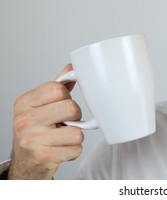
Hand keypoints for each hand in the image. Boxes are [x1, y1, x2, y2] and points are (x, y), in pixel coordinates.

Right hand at [8, 64, 83, 178]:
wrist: (25, 164)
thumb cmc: (35, 132)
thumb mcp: (40, 107)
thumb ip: (56, 87)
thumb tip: (72, 68)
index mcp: (24, 103)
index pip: (58, 88)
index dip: (66, 97)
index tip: (61, 104)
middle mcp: (24, 120)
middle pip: (71, 108)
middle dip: (75, 116)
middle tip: (65, 122)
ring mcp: (32, 139)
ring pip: (77, 131)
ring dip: (75, 136)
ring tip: (62, 137)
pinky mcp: (43, 157)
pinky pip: (76, 148)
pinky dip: (73, 150)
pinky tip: (61, 149)